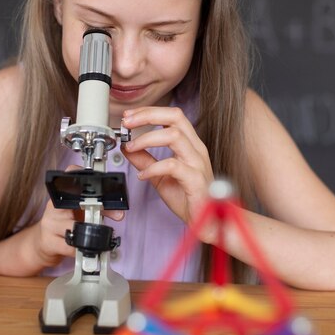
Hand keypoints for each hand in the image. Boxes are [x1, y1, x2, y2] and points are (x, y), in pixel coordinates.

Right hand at [35, 163, 124, 267]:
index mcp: (62, 196)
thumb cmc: (63, 226)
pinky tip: (83, 249)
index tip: (98, 179)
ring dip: (90, 234)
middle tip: (115, 215)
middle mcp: (54, 207)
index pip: (69, 176)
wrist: (42, 245)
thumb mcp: (80, 214)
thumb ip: (100, 211)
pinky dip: (80, 249)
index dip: (80, 173)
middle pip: (78, 203)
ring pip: (75, 227)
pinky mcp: (48, 241)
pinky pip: (69, 246)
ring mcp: (50, 223)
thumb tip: (119, 214)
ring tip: (98, 237)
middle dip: (98, 210)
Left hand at [121, 106, 215, 241]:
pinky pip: (173, 166)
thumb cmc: (189, 198)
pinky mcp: (196, 180)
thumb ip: (144, 160)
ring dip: (147, 138)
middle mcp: (196, 149)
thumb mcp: (159, 176)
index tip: (129, 116)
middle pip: (175, 117)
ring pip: (175, 136)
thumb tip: (126, 147)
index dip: (149, 112)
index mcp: (190, 145)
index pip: (172, 116)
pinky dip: (153, 168)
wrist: (208, 222)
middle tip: (127, 122)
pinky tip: (143, 175)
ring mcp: (198, 163)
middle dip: (148, 115)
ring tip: (131, 147)